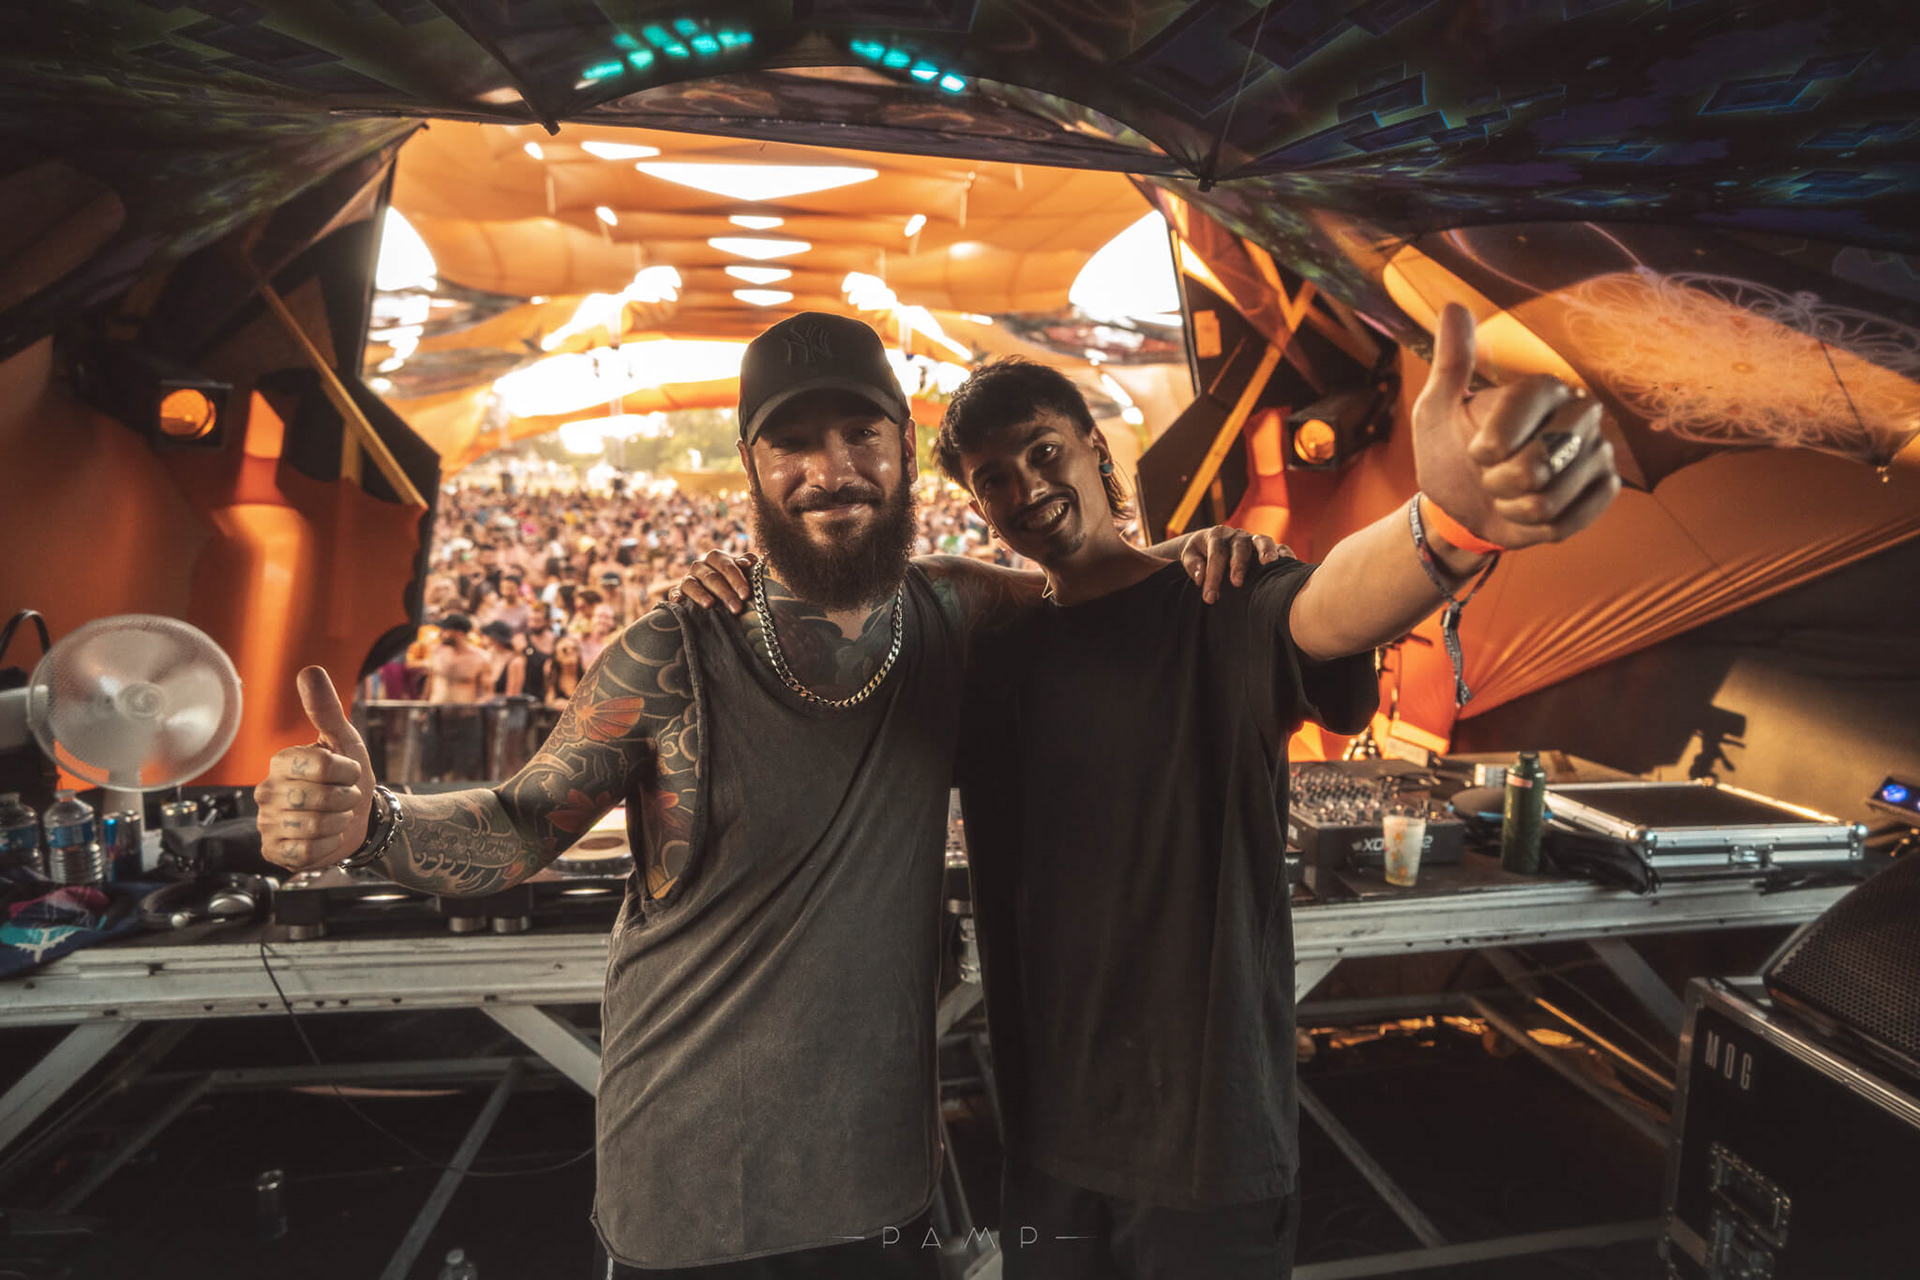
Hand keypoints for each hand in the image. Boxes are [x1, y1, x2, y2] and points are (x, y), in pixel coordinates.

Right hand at [255, 667, 373, 873]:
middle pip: (317, 798)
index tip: (349, 773)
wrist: (361, 820)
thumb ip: (326, 710)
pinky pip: (303, 852)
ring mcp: (267, 822)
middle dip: (345, 800)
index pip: (319, 766)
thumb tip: (309, 670)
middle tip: (345, 798)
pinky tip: (326, 837)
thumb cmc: (349, 778)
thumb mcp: (345, 741)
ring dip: (339, 823)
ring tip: (337, 816)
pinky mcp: (273, 850)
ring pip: (312, 827)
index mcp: (281, 761)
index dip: (346, 772)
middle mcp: (266, 791)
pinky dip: (326, 846)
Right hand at [673, 550, 757, 613]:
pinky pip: (674, 592)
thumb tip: (749, 562)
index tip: (746, 595)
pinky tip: (679, 601)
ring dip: (701, 594)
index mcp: (716, 557)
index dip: (737, 580)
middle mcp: (700, 565)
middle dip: (725, 593)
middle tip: (737, 608)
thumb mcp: (740, 572)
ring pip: (692, 584)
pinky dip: (676, 595)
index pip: (727, 566)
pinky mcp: (677, 591)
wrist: (712, 592)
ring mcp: (687, 578)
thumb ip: (746, 564)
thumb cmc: (731, 581)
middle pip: (712, 577)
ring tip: (710, 605)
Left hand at [1179, 527, 1292, 602]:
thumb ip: (1193, 564)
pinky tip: (1290, 563)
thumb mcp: (1189, 555)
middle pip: (1239, 546)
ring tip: (1269, 563)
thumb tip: (1200, 578)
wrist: (1209, 542)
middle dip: (1238, 565)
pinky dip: (1285, 554)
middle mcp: (1237, 536)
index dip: (1213, 576)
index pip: (1215, 555)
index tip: (1209, 597)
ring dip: (1266, 551)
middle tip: (1236, 583)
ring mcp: (1253, 540)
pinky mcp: (1268, 547)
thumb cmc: (1199, 553)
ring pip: (1262, 540)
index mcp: (1217, 536)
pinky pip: (1280, 546)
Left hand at [1413, 303, 1621, 551]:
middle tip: (1490, 477)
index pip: (1527, 406)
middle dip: (1501, 481)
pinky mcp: (1604, 488)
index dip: (1491, 444)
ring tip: (1507, 494)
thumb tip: (1454, 307)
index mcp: (1543, 388)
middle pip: (1542, 460)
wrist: (1462, 507)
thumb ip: (1451, 363)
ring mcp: (1597, 451)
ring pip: (1550, 497)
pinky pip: (1570, 518)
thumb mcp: (1436, 409)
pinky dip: (1538, 526)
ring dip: (1513, 507)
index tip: (1476, 453)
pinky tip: (1528, 512)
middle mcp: (1580, 413)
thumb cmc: (1449, 452)